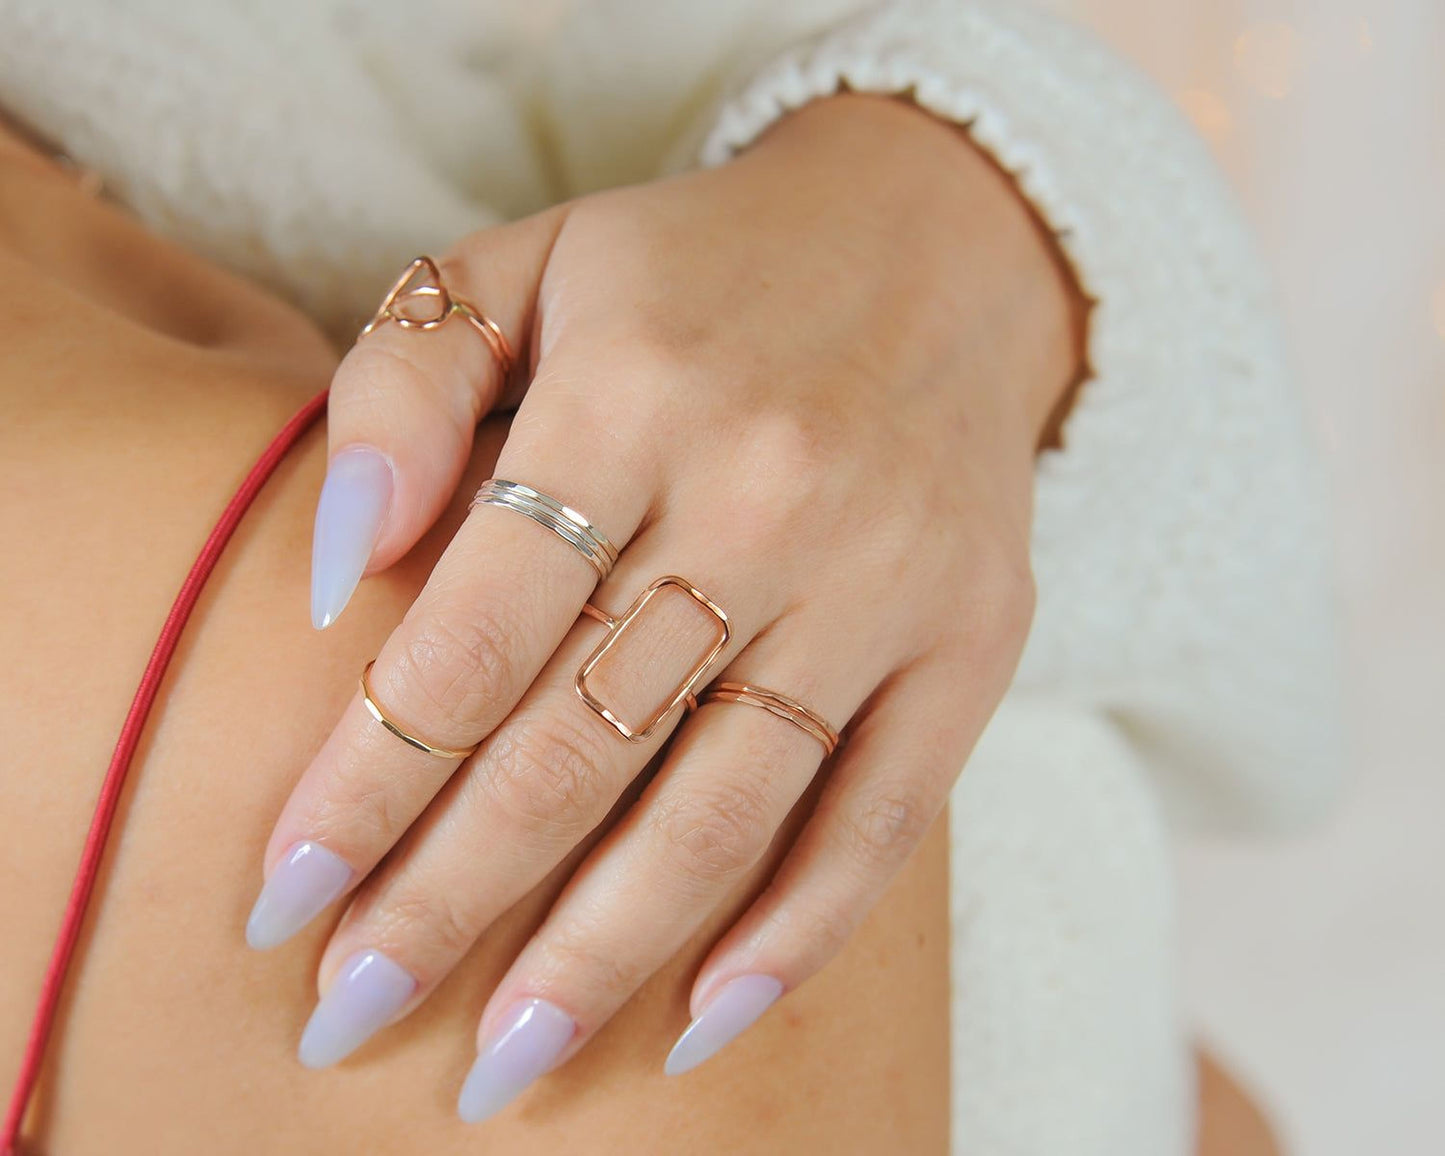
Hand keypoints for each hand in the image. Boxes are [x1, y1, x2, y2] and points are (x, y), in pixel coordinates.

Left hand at [248, 94, 1079, 1117]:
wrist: (935, 248)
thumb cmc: (697, 272)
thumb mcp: (528, 260)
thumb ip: (406, 384)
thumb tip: (336, 568)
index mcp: (636, 389)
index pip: (475, 629)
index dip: (369, 776)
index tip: (285, 896)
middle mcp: (770, 494)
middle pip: (584, 741)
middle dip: (453, 895)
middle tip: (350, 1008)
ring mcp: (887, 580)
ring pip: (724, 804)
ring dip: (602, 950)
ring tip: (501, 1063)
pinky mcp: (972, 639)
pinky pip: (881, 813)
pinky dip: (794, 931)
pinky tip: (700, 1019)